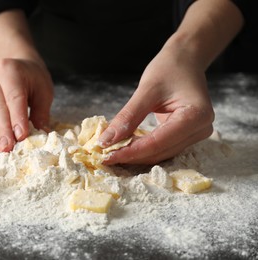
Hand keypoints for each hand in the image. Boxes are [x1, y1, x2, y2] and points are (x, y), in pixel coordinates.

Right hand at [0, 58, 53, 153]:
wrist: (18, 66)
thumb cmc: (33, 80)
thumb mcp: (43, 92)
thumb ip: (41, 113)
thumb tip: (41, 135)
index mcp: (10, 71)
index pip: (14, 97)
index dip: (17, 118)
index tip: (21, 136)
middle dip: (2, 130)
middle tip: (6, 148)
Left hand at [99, 47, 214, 164]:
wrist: (186, 61)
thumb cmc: (169, 68)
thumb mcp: (146, 90)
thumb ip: (128, 116)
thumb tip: (106, 140)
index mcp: (196, 116)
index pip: (157, 143)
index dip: (130, 152)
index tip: (106, 156)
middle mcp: (200, 129)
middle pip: (160, 151)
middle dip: (131, 156)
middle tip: (104, 157)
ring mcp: (196, 134)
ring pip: (161, 153)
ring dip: (136, 155)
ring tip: (111, 153)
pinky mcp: (187, 135)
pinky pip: (162, 147)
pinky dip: (143, 148)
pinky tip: (125, 147)